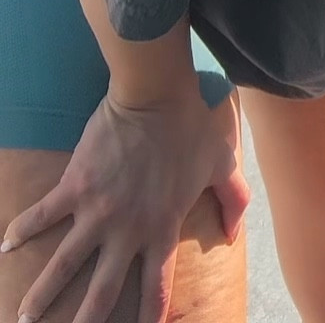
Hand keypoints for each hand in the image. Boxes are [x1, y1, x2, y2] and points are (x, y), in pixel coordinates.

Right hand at [2, 85, 248, 322]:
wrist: (156, 94)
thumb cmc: (192, 127)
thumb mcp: (222, 164)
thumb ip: (233, 201)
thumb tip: (233, 233)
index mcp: (162, 229)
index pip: (156, 287)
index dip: (149, 316)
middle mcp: (127, 230)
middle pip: (103, 291)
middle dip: (87, 321)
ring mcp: (97, 211)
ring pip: (65, 264)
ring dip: (43, 293)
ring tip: (25, 316)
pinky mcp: (75, 186)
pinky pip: (43, 214)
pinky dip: (23, 230)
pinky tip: (6, 246)